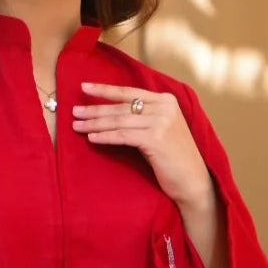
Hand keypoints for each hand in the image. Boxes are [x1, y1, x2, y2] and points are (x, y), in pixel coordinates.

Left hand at [72, 83, 212, 211]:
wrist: (193, 180)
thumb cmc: (173, 157)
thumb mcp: (161, 128)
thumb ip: (144, 116)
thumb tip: (109, 110)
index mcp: (166, 100)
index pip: (129, 92)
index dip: (105, 89)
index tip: (84, 87)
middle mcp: (165, 108)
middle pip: (121, 107)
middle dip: (95, 109)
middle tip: (75, 112)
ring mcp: (162, 122)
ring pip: (119, 121)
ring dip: (95, 124)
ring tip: (77, 126)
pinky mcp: (156, 140)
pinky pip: (123, 136)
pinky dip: (105, 136)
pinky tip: (91, 138)